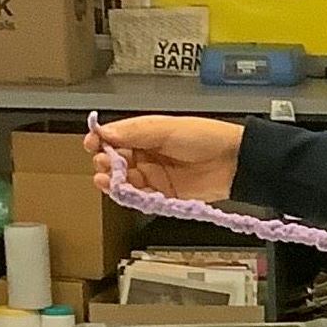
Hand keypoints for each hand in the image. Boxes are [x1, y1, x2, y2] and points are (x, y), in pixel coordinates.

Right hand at [87, 116, 242, 201]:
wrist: (235, 162)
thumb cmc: (206, 137)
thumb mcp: (166, 128)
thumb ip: (134, 132)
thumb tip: (103, 132)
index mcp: (146, 135)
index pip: (114, 139)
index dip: (100, 142)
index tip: (91, 144)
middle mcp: (147, 155)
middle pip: (115, 162)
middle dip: (105, 163)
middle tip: (103, 164)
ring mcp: (155, 176)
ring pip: (124, 182)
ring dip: (112, 182)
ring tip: (107, 180)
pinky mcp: (164, 195)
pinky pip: (140, 199)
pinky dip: (130, 197)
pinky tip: (123, 192)